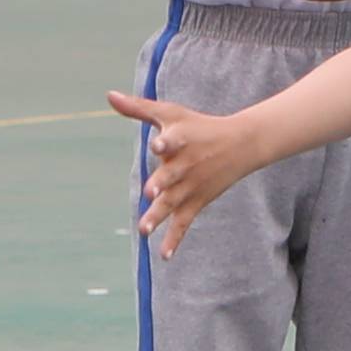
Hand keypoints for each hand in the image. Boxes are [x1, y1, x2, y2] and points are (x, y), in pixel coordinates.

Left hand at [107, 89, 263, 253]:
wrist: (242, 144)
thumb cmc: (199, 126)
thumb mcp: (171, 113)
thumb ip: (138, 108)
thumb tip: (109, 95)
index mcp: (181, 138)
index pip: (173, 139)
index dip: (164, 141)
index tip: (158, 144)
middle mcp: (187, 163)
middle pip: (172, 175)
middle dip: (162, 184)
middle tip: (150, 192)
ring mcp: (192, 185)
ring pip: (174, 202)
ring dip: (159, 216)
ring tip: (144, 230)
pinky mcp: (197, 201)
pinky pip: (184, 222)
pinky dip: (175, 239)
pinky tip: (164, 255)